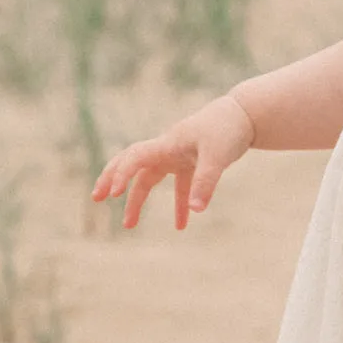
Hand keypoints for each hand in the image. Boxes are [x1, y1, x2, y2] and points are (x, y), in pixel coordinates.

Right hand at [91, 95, 255, 229]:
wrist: (245, 115)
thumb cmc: (228, 130)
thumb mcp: (218, 157)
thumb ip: (205, 183)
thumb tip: (196, 211)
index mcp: (167, 144)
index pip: (136, 157)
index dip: (122, 174)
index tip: (113, 194)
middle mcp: (167, 149)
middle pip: (132, 164)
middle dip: (113, 180)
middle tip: (97, 198)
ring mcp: (178, 155)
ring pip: (150, 178)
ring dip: (138, 200)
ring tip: (128, 225)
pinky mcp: (192, 162)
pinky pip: (179, 187)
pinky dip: (179, 205)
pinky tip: (182, 227)